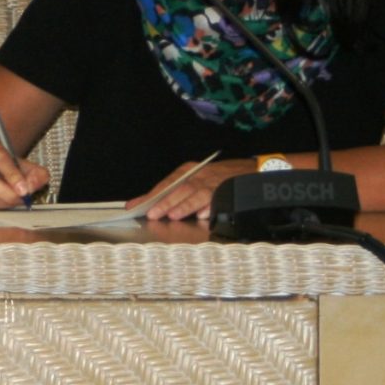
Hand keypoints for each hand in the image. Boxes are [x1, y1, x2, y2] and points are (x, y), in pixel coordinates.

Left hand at [127, 158, 256, 220]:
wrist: (251, 170)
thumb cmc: (220, 177)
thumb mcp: (198, 179)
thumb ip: (179, 193)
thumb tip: (158, 208)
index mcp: (189, 171)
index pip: (166, 183)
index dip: (150, 194)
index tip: (134, 205)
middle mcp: (199, 175)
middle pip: (178, 188)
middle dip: (164, 202)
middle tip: (151, 213)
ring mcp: (213, 182)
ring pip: (195, 194)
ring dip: (184, 205)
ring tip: (173, 215)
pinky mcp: (228, 190)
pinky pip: (217, 199)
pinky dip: (209, 207)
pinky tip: (201, 215)